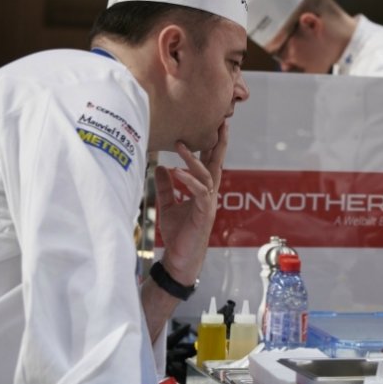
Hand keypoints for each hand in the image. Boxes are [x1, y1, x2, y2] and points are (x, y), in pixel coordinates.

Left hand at [154, 121, 227, 285]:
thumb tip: (161, 167)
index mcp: (203, 191)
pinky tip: (177, 172)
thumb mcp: (168, 206)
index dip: (212, 145)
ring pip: (206, 175)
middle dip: (219, 143)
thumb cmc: (178, 235)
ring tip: (180, 145)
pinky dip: (189, 181)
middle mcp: (209, 194)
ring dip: (194, 159)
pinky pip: (199, 192)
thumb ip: (166, 187)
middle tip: (221, 123)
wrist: (180, 259)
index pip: (210, 163)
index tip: (215, 127)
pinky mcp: (204, 213)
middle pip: (217, 164)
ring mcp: (209, 203)